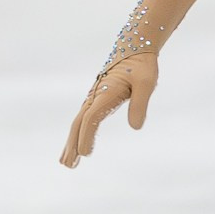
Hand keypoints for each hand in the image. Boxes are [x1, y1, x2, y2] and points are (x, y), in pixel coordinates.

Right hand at [60, 53, 157, 167]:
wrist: (135, 48)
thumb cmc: (142, 66)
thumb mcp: (147, 83)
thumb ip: (141, 104)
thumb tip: (136, 128)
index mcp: (105, 93)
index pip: (91, 119)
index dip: (87, 136)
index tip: (85, 154)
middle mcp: (95, 96)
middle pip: (79, 123)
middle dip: (72, 144)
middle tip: (68, 165)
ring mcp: (93, 97)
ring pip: (78, 122)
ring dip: (72, 142)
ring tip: (67, 162)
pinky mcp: (96, 98)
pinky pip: (84, 119)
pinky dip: (79, 133)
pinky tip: (80, 145)